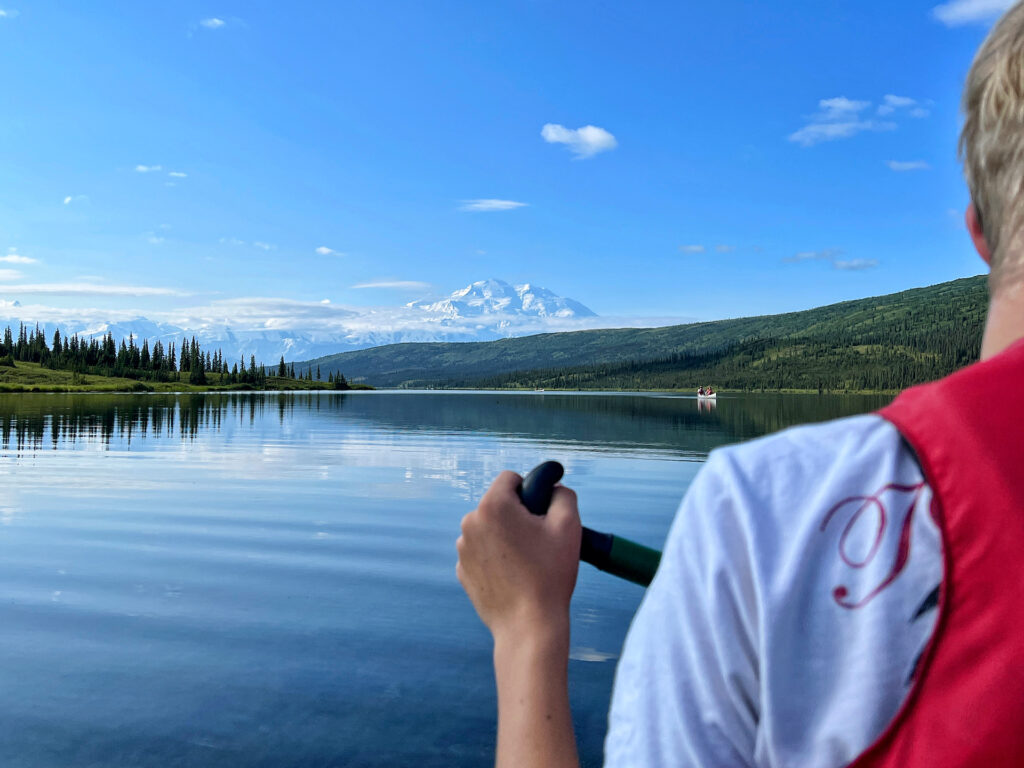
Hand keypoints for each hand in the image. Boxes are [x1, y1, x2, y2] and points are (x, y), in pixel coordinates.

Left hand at [457, 471, 581, 642]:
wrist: (529, 626)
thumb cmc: (549, 575)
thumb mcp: (569, 525)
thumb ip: (563, 494)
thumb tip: (553, 487)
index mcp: (493, 506)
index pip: (510, 478)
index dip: (531, 491)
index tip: (541, 513)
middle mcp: (470, 523)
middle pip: (499, 504)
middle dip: (518, 516)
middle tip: (539, 541)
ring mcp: (463, 549)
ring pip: (490, 529)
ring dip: (506, 537)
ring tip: (528, 563)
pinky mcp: (463, 571)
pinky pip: (483, 553)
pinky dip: (497, 558)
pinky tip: (514, 577)